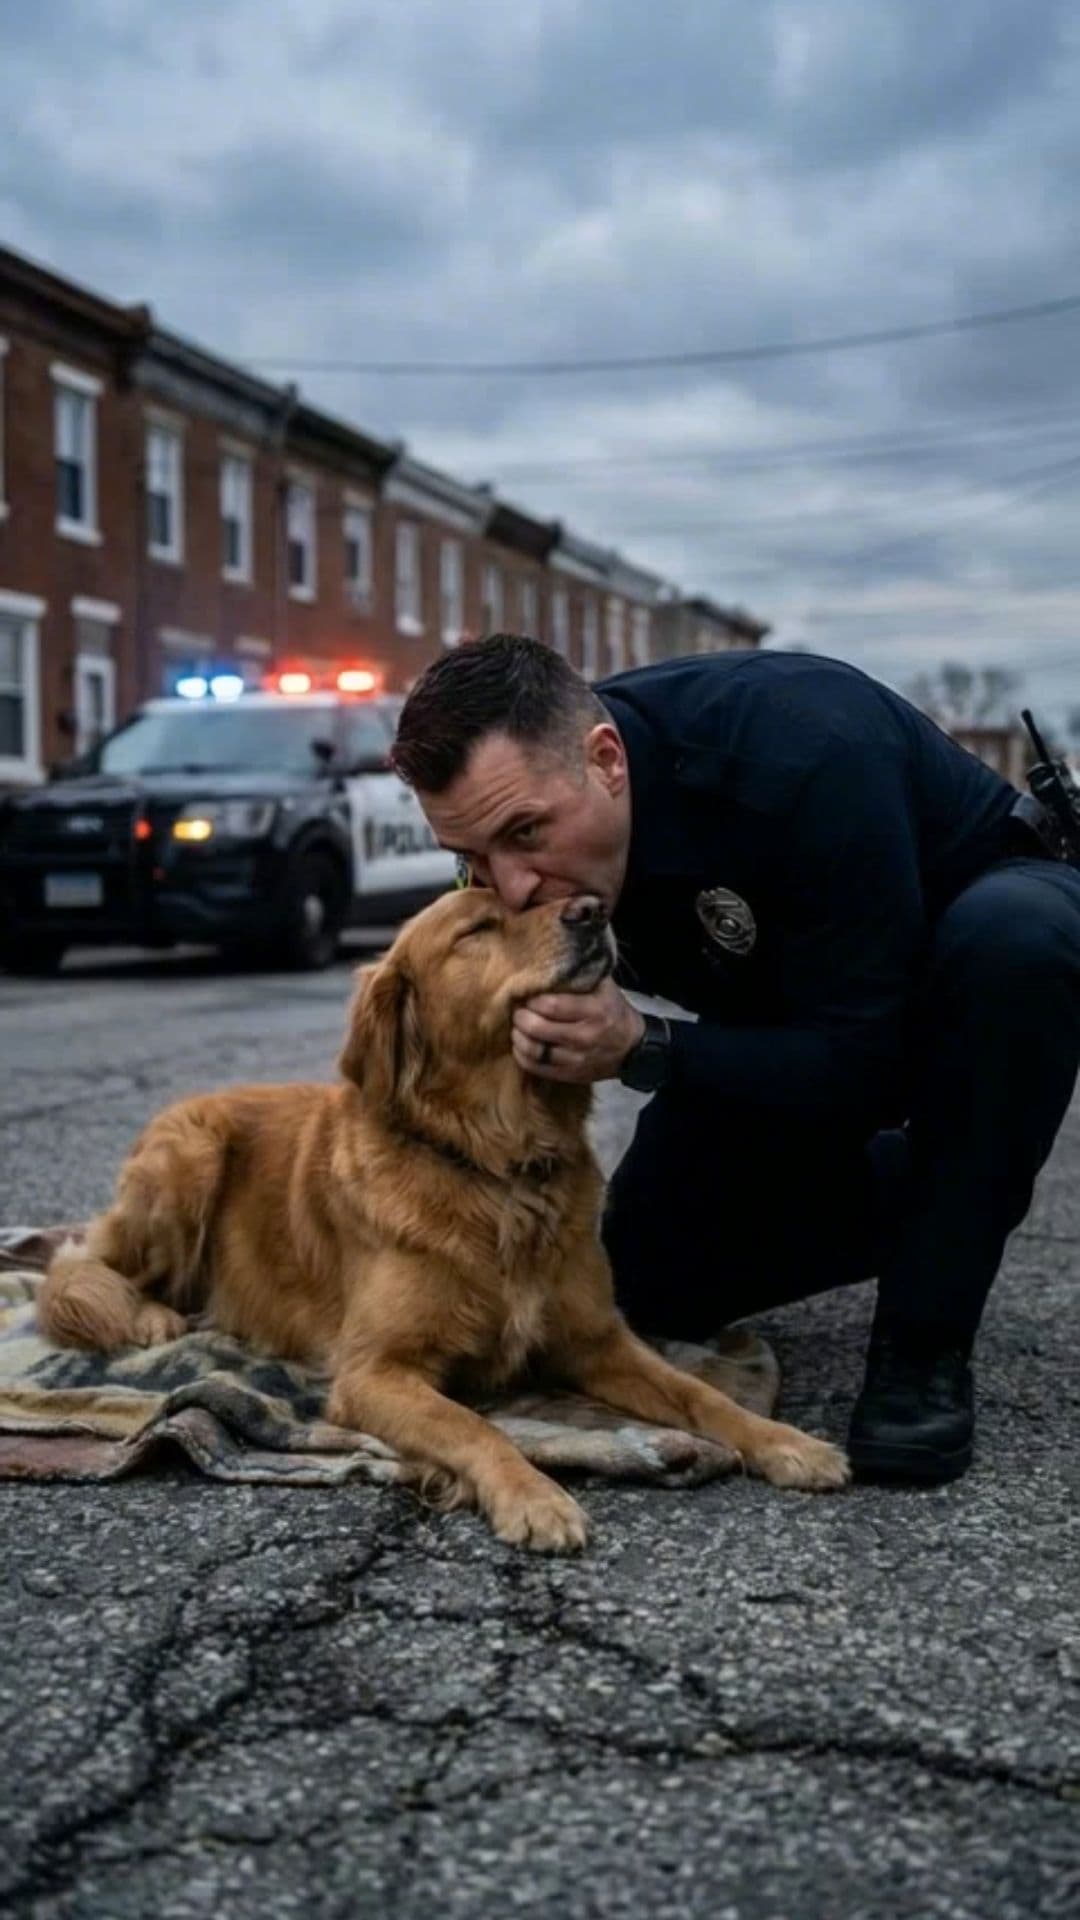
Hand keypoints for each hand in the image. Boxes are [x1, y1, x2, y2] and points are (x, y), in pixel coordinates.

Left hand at [513, 978, 645, 1083]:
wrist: (631, 1047)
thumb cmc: (612, 1010)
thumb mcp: (604, 987)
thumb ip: (580, 975)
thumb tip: (549, 963)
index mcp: (594, 1011)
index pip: (551, 1005)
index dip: (532, 999)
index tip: (526, 994)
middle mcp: (585, 1037)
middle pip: (537, 1028)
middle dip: (521, 1017)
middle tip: (518, 1010)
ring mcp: (576, 1059)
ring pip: (533, 1050)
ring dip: (518, 1037)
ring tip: (518, 1027)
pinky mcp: (570, 1075)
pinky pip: (536, 1068)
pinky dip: (522, 1056)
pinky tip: (522, 1045)